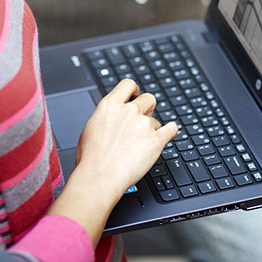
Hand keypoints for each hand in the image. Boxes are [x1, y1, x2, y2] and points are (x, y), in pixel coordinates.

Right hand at [74, 79, 177, 202]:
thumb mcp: (90, 128)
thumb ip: (106, 117)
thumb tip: (111, 117)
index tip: (136, 96)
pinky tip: (167, 135)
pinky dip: (170, 132)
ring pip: (156, 120)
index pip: (128, 84)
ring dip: (152, 129)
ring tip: (141, 144)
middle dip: (147, 109)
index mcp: (110, 106)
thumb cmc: (91, 158)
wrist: (99, 176)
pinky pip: (171, 129)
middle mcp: (128, 111)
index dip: (134, 90)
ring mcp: (143, 124)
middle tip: (142, 122)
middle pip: (149, 99)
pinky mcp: (156, 140)